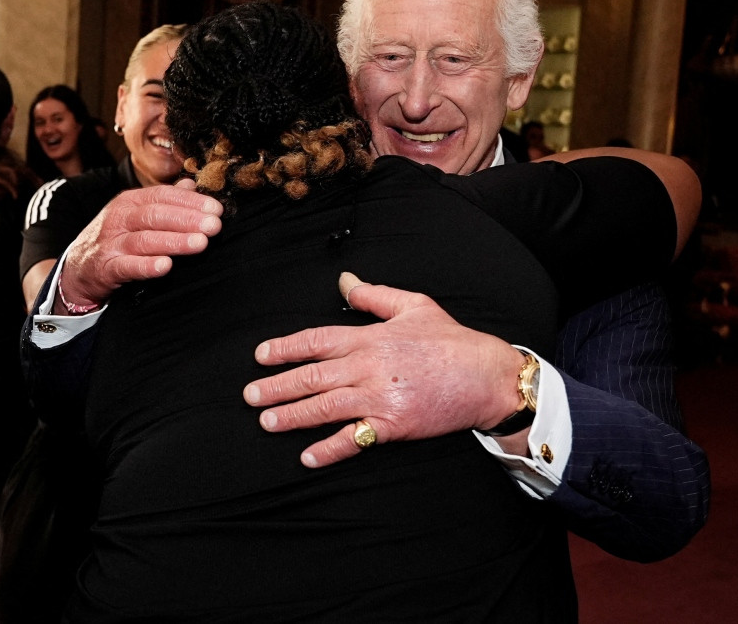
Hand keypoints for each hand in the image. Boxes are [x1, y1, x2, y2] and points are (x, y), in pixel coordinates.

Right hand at [58, 179, 222, 308]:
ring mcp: (111, 242)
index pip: (163, 196)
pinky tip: (165, 266)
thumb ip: (164, 201)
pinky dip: (146, 266)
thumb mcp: (135, 214)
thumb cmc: (114, 239)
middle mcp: (120, 218)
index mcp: (130, 202)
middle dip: (188, 219)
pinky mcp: (106, 268)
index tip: (216, 209)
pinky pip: (127, 266)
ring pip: (145, 239)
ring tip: (200, 243)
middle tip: (214, 226)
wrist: (77, 268)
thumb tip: (191, 185)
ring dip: (174, 241)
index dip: (190, 202)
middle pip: (156, 214)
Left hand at [243, 273, 525, 467]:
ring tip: (267, 421)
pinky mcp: (393, 425)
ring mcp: (379, 398)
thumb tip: (343, 281)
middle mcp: (369, 367)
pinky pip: (353, 439)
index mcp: (370, 337)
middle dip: (277, 386)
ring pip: (325, 407)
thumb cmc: (451, 340)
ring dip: (292, 415)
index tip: (261, 356)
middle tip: (250, 395)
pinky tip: (307, 456)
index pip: (316, 341)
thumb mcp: (413, 305)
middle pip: (312, 376)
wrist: (487, 376)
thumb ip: (373, 295)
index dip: (285, 348)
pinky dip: (329, 449)